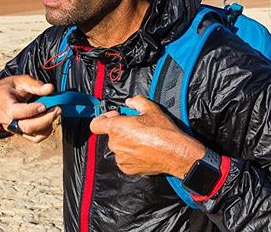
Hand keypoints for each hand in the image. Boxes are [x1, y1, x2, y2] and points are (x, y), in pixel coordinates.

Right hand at [0, 75, 60, 142]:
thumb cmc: (8, 88)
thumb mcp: (20, 80)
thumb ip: (35, 84)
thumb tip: (50, 88)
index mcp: (3, 104)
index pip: (15, 112)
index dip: (32, 110)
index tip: (45, 104)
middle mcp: (6, 120)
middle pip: (26, 127)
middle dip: (45, 119)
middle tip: (57, 109)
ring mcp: (13, 129)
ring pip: (32, 134)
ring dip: (47, 125)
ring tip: (54, 113)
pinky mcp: (20, 133)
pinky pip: (34, 138)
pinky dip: (45, 131)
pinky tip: (48, 120)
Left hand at [90, 95, 204, 176]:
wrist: (175, 153)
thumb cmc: (163, 131)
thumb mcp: (151, 109)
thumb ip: (137, 102)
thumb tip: (129, 102)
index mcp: (117, 128)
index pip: (95, 124)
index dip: (104, 118)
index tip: (116, 116)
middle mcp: (115, 144)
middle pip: (111, 135)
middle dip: (121, 130)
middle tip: (136, 127)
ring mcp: (120, 158)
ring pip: (119, 147)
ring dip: (126, 143)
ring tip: (142, 140)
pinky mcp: (127, 169)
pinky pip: (124, 159)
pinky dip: (131, 155)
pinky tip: (143, 151)